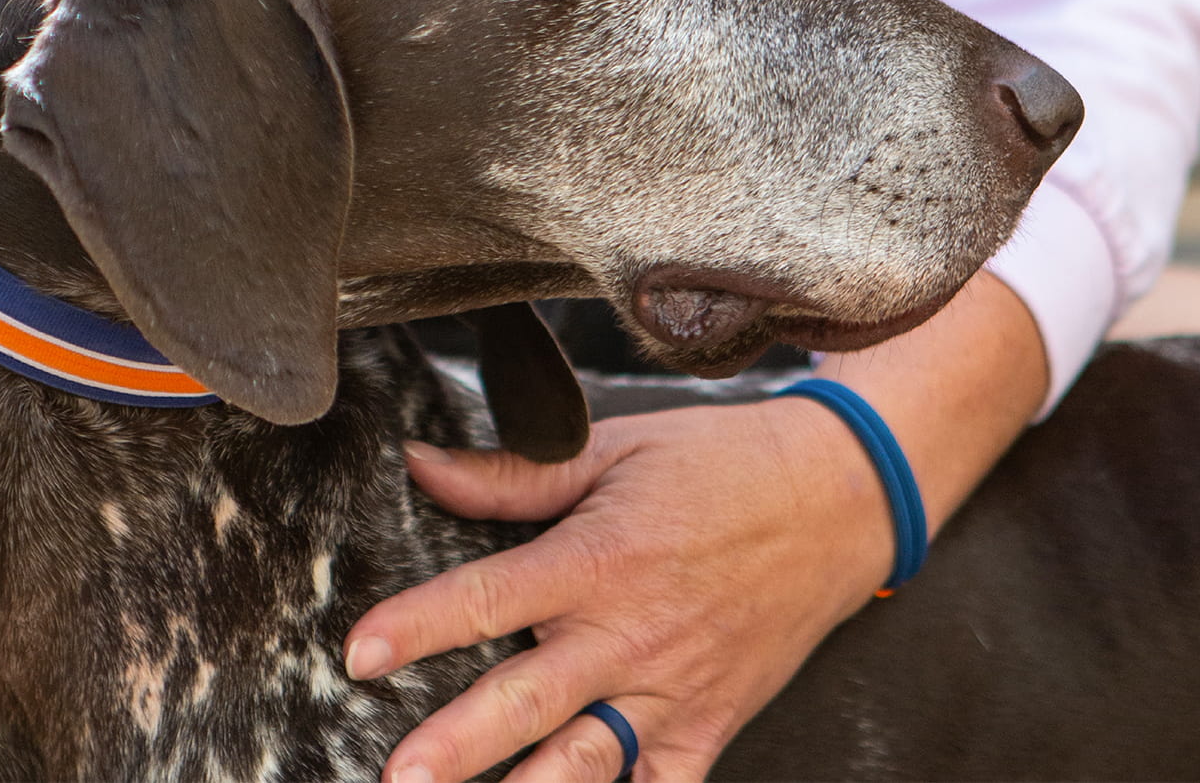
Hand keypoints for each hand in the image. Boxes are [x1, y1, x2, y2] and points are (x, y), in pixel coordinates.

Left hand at [349, 272, 1051, 781]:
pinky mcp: (711, 723)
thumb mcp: (614, 449)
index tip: (360, 653)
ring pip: (588, 761)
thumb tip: (422, 465)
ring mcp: (674, 689)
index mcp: (598, 560)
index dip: (419, 627)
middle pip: (528, 701)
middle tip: (401, 777)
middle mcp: (631, 634)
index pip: (490, 598)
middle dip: (458, 746)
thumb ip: (514, 473)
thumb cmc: (720, 465)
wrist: (838, 498)